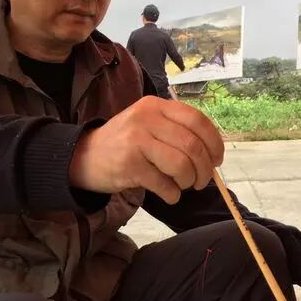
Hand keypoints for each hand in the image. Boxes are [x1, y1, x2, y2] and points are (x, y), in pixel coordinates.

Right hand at [69, 96, 223, 203]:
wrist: (83, 156)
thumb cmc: (123, 142)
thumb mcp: (147, 123)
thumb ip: (175, 130)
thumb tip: (212, 154)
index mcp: (155, 106)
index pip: (196, 120)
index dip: (214, 142)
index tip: (217, 159)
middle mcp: (146, 119)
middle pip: (192, 145)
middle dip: (204, 168)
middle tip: (202, 181)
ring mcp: (136, 141)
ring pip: (181, 165)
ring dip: (189, 181)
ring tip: (184, 186)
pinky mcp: (129, 166)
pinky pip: (163, 184)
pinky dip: (172, 194)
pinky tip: (169, 194)